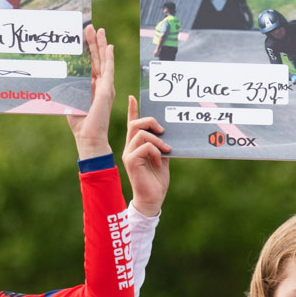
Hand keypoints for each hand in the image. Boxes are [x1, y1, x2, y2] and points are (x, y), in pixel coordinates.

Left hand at [65, 25, 114, 158]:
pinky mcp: (107, 90)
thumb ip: (67, 88)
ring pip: (103, 61)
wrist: (88, 136)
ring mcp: (105, 86)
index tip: (84, 37)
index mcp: (92, 87)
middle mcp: (100, 85)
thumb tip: (58, 78)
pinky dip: (109, 58)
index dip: (88, 50)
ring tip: (99, 30)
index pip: (90, 64)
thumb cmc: (79, 123)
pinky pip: (109, 70)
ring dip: (101, 45)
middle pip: (97, 59)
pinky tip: (109, 47)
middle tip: (91, 27)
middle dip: (94, 43)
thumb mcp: (70, 100)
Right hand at [123, 96, 170, 215]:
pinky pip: (144, 147)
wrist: (153, 199)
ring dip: (158, 140)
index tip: (134, 97)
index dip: (133, 110)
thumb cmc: (157, 180)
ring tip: (167, 149)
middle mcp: (130, 148)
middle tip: (164, 131)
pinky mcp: (131, 161)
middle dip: (151, 121)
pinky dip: (156, 151)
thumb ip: (161, 144)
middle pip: (136, 124)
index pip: (132, 124)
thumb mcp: (163, 157)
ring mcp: (129, 154)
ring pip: (141, 134)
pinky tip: (160, 161)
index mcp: (136, 146)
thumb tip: (166, 130)